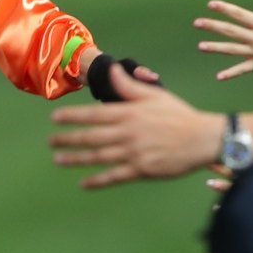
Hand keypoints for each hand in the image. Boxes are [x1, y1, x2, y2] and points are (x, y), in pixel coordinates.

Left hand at [50, 65, 219, 188]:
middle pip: (90, 136)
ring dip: (76, 159)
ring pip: (98, 156)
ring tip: (58, 160)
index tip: (55, 119)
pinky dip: (98, 181)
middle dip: (67, 139)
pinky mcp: (141, 170)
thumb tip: (112, 69)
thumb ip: (129, 86)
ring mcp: (133, 153)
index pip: (93, 114)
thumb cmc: (179, 115)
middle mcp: (127, 133)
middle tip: (50, 142)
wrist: (202, 139)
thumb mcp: (154, 95)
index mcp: (129, 113)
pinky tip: (84, 183)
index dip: (72, 116)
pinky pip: (114, 176)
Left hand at [195, 0, 252, 80]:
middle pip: (230, 30)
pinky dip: (231, 73)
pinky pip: (243, 69)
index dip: (224, 8)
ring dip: (215, 47)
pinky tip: (219, 76)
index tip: (210, 4)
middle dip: (212, 25)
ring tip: (200, 46)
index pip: (238, 13)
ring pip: (232, 49)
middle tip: (196, 23)